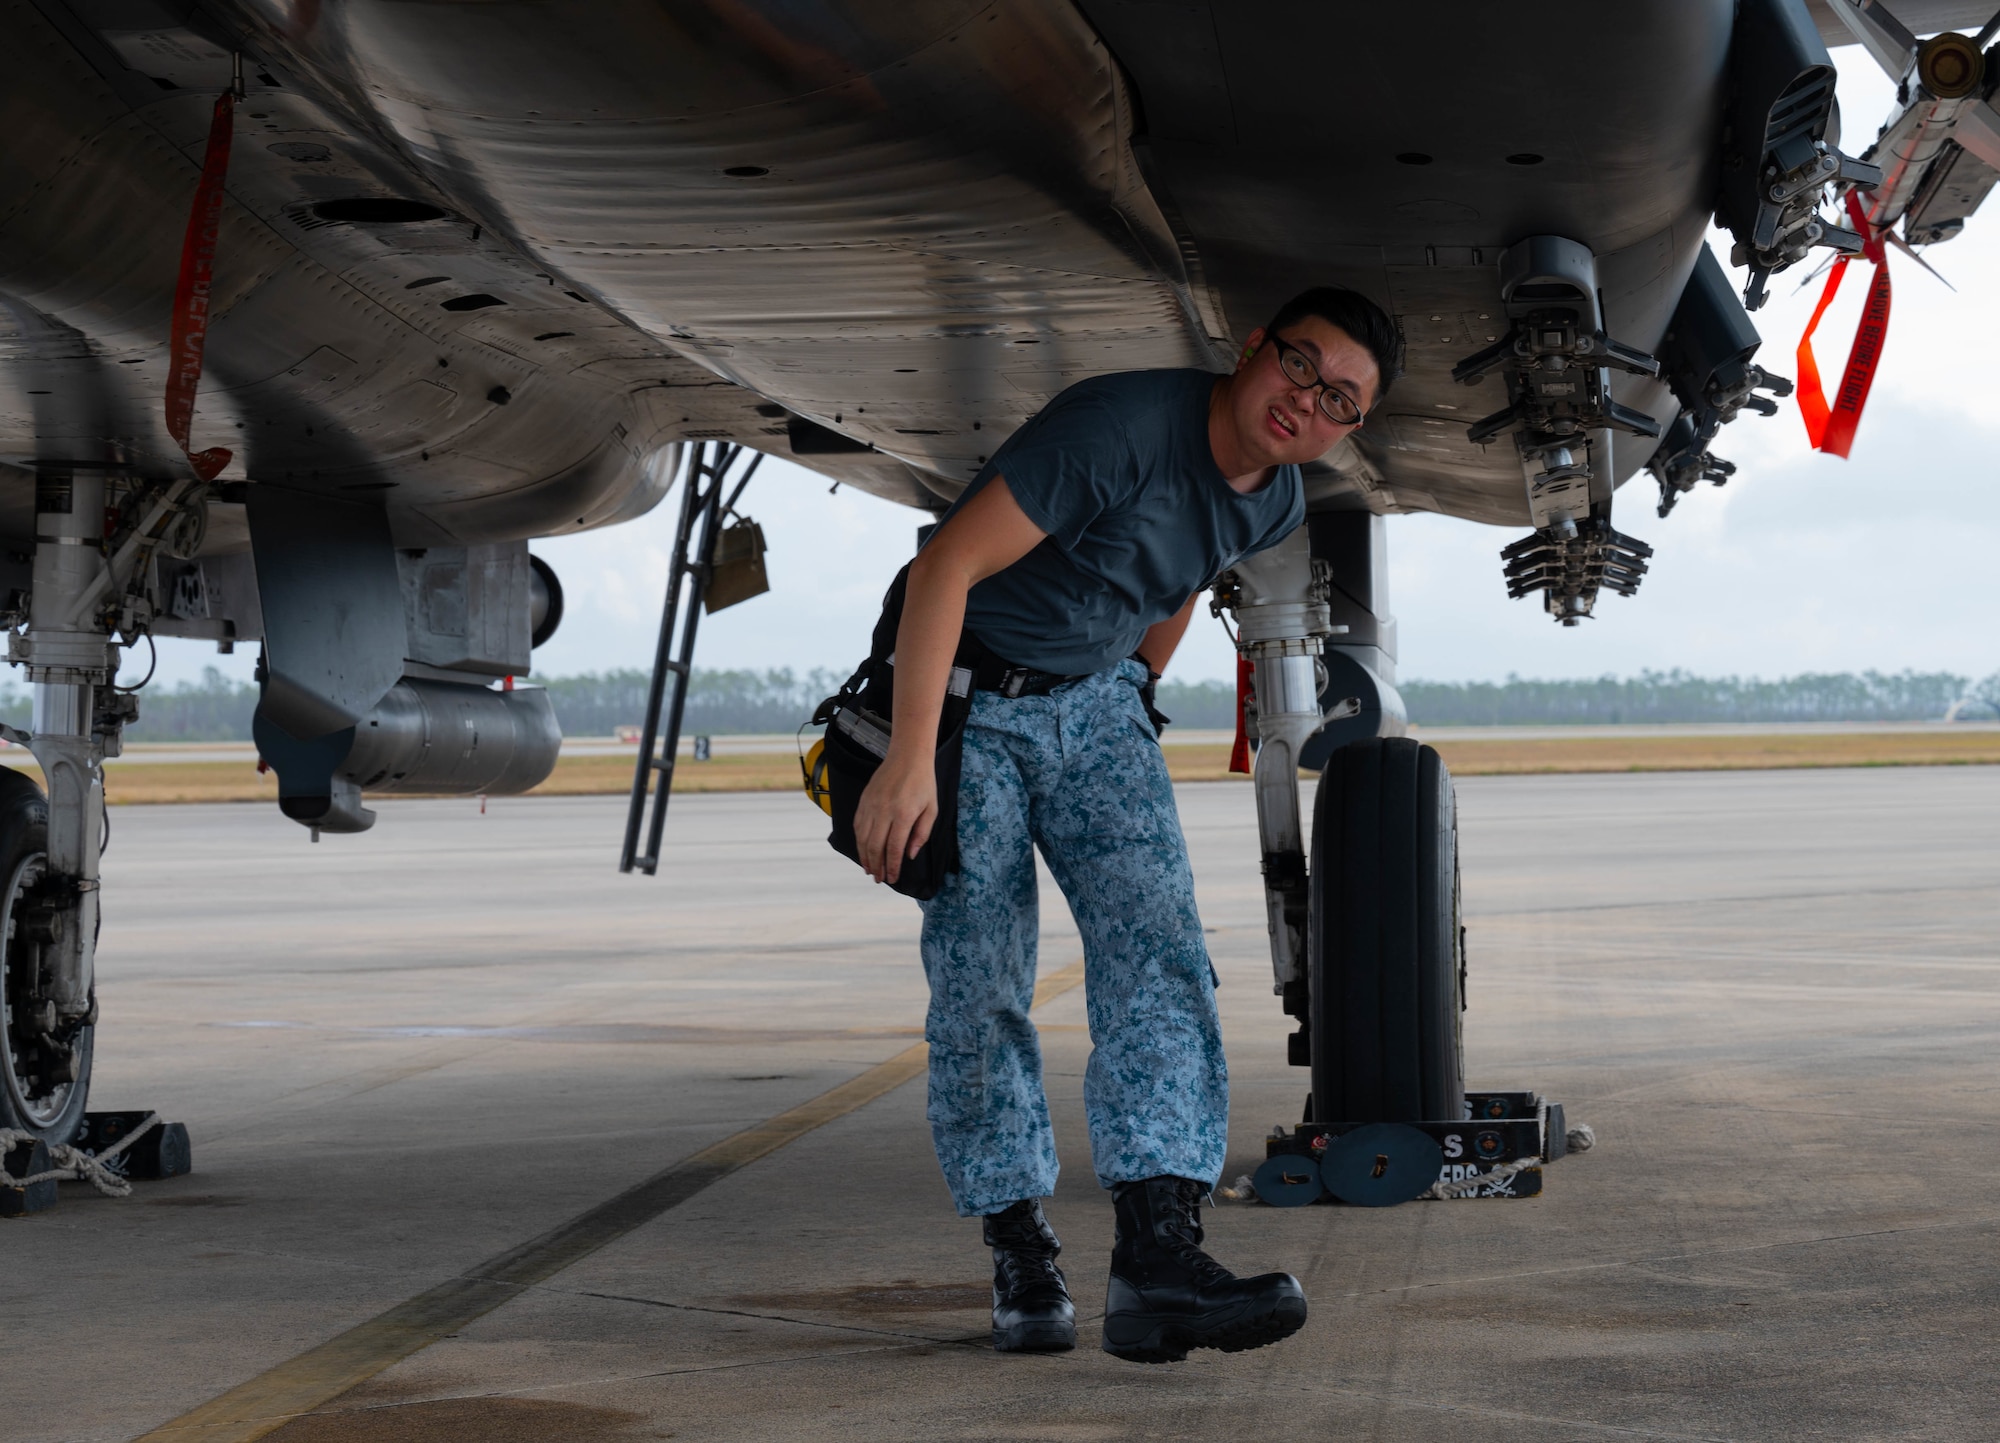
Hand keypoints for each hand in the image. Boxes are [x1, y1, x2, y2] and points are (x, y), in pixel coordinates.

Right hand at [853, 747, 936, 885]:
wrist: (907, 757)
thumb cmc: (923, 783)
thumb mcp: (931, 809)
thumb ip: (922, 834)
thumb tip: (909, 855)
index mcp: (904, 814)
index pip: (894, 848)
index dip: (892, 866)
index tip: (893, 878)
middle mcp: (884, 811)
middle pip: (875, 846)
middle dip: (877, 866)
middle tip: (879, 878)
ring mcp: (871, 805)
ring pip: (863, 838)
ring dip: (865, 856)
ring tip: (869, 869)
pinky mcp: (864, 800)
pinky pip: (857, 825)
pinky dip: (859, 840)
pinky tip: (862, 849)